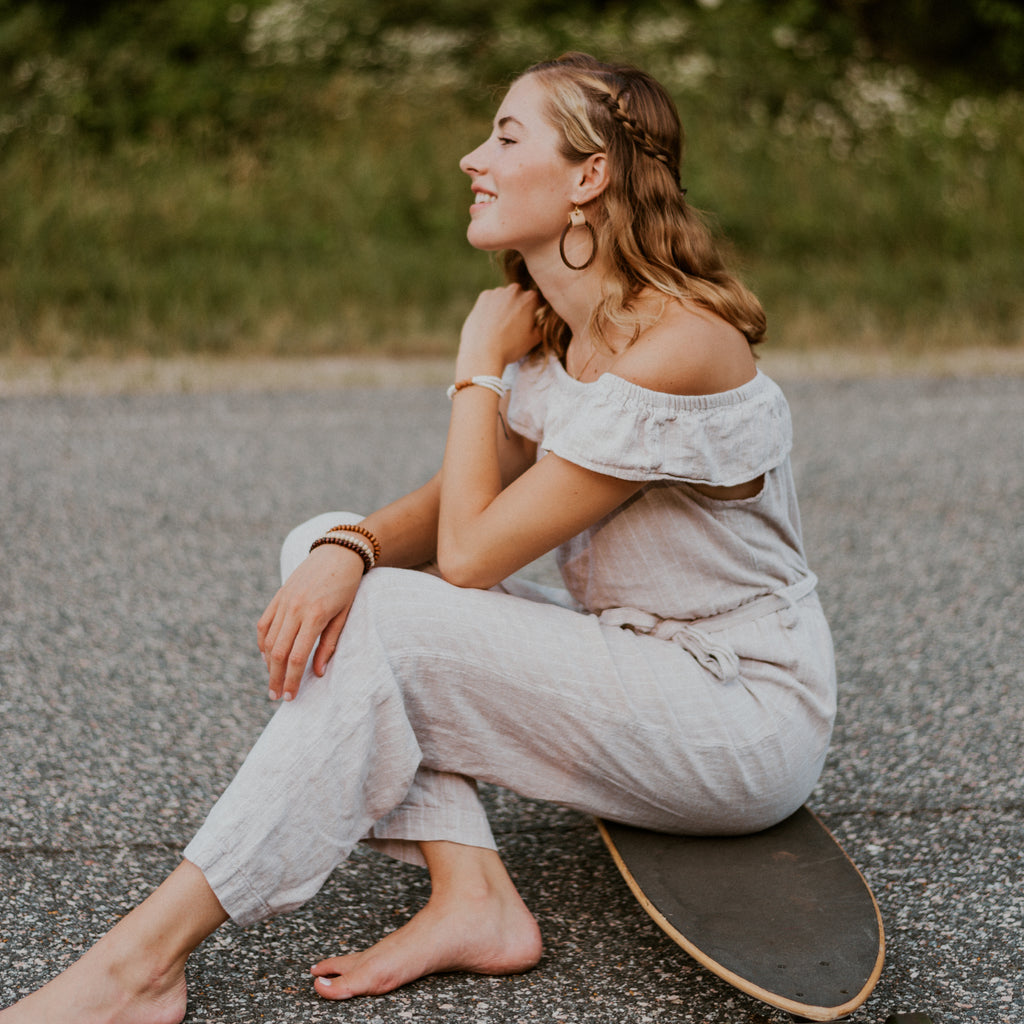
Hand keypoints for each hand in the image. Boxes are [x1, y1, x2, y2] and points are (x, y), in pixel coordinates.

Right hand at [256, 544, 364, 700]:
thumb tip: (318, 673)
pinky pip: (264, 624)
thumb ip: (330, 644)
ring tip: (273, 681)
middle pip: (279, 653)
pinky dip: (263, 643)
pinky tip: (267, 657)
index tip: (290, 696)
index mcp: (314, 615)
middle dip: (276, 678)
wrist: (338, 552)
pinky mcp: (278, 596)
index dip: (292, 679)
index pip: (297, 657)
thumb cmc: (347, 586)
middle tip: (277, 697)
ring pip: (268, 641)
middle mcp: (294, 609)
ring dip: (268, 664)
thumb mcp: (344, 615)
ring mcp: (283, 602)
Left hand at [457, 284, 540, 372]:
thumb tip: (542, 320)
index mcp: (531, 298)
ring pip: (506, 296)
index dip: (537, 310)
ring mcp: (498, 292)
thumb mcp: (534, 339)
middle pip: (521, 296)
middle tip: (515, 325)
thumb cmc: (510, 347)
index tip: (532, 321)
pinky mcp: (484, 296)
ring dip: (506, 306)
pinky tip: (490, 322)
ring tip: (501, 325)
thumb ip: (542, 325)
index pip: (539, 300)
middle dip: (520, 307)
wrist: (483, 352)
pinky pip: (492, 299)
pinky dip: (492, 307)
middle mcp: (515, 290)